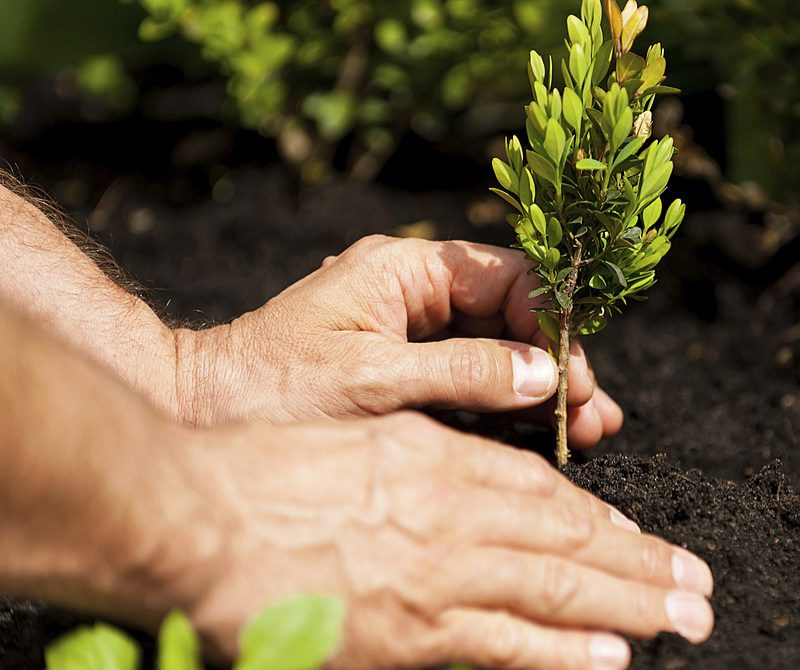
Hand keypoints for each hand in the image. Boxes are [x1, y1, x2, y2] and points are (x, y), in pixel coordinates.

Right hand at [162, 412, 712, 668]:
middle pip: (569, 539)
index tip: (638, 538)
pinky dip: (561, 651)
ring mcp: (437, 574)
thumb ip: (426, 460)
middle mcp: (454, 512)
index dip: (599, 519)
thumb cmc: (261, 469)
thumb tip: (477, 488)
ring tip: (683, 618)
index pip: (542, 492)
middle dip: (642, 564)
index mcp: (439, 457)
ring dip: (628, 605)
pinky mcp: (410, 635)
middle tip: (698, 585)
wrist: (192, 518)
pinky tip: (608, 658)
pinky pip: (504, 644)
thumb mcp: (359, 435)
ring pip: (556, 588)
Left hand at [175, 236, 621, 447]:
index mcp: (405, 269)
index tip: (573, 378)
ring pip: (500, 352)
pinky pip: (474, 383)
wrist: (198, 416)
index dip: (551, 323)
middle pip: (513, 316)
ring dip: (543, 390)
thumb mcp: (373, 380)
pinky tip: (546, 435)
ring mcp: (412, 335)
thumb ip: (465, 373)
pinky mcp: (406, 375)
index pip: (507, 277)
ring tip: (589, 432)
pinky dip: (510, 409)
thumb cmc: (271, 390)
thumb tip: (547, 374)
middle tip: (594, 415)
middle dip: (556, 364)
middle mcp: (415, 294)